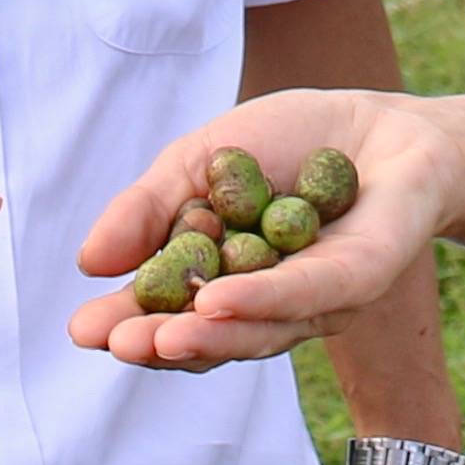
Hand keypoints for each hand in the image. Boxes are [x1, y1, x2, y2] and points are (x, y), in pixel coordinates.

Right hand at [63, 88, 443, 369]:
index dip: (128, 324)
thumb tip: (88, 263)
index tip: (82, 330)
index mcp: (222, 281)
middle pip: (208, 337)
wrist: (383, 120)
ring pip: (256, 329)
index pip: (169, 313)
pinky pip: (308, 295)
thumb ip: (148, 207)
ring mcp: (315, 301)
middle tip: (114, 344)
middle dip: (158, 343)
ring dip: (204, 337)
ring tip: (155, 339)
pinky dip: (261, 299)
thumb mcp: (200, 160)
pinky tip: (219, 302)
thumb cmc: (292, 141)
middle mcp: (267, 306)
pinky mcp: (361, 280)